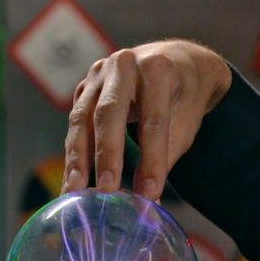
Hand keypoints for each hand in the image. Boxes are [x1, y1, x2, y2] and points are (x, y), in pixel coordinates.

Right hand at [61, 40, 231, 201]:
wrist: (175, 61)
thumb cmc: (183, 97)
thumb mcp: (186, 122)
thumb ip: (166, 157)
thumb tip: (148, 199)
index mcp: (158, 69)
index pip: (154, 119)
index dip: (152, 158)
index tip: (150, 191)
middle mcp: (124, 65)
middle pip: (110, 113)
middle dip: (107, 154)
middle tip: (107, 189)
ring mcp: (99, 73)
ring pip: (82, 117)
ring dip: (78, 157)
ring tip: (76, 192)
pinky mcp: (84, 86)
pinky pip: (75, 122)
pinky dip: (74, 152)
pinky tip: (73, 180)